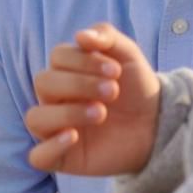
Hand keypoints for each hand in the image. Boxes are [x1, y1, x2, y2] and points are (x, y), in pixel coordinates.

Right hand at [25, 23, 159, 175]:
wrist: (156, 124)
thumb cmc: (136, 87)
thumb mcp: (128, 55)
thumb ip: (106, 35)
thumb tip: (81, 36)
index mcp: (66, 71)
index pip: (57, 57)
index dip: (83, 60)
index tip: (116, 70)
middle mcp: (55, 98)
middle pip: (43, 83)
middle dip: (78, 83)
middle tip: (113, 91)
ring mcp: (56, 128)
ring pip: (36, 118)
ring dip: (67, 112)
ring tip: (101, 113)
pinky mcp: (63, 157)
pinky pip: (38, 156)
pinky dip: (50, 146)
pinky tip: (74, 137)